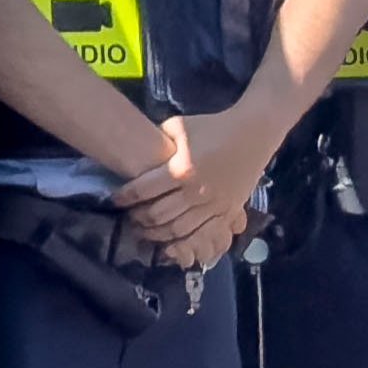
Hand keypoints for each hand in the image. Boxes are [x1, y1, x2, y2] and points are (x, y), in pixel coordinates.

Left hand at [123, 113, 256, 267]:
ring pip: (178, 229)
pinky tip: (172, 239)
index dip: (125, 197)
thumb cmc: (213, 126)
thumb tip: (137, 151)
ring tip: (145, 230)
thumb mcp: (179, 127)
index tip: (115, 200)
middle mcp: (195, 191)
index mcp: (181, 169)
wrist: (253, 134)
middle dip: (139, 219)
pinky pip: (203, 233)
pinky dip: (185, 240)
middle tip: (129, 216)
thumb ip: (158, 141)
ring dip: (157, 233)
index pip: (143, 190)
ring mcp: (213, 204)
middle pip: (158, 215)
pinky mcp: (227, 211)